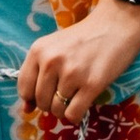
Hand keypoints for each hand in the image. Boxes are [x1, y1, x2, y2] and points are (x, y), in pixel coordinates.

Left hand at [17, 0, 139, 124]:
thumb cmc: (84, 37)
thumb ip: (38, 73)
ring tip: (74, 97)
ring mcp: (71, 74)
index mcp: (38, 50)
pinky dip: (75, 115)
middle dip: (50, 105)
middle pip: (41, 102)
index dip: (31, 98)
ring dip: (64, 110)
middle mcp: (51, 62)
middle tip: (63, 95)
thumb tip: (26, 109)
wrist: (116, 25)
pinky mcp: (92, 84)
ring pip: (57, 110)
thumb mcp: (54, 47)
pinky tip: (82, 104)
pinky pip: (73, 114)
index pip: (24, 88)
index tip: (43, 97)